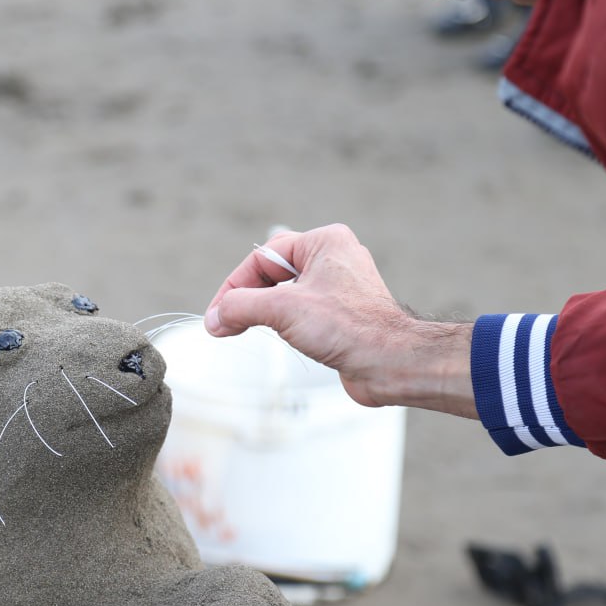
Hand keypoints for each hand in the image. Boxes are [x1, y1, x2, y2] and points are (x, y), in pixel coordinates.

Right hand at [204, 224, 478, 417]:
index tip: (217, 315)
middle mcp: (333, 258)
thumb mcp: (282, 309)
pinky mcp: (341, 314)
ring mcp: (338, 287)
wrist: (391, 364)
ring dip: (265, 313)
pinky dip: (283, 325)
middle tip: (226, 324)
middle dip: (248, 299)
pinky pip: (300, 312)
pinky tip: (281, 339)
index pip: (262, 257)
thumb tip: (214, 317)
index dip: (234, 286)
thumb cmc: (350, 328)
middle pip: (271, 273)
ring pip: (284, 294)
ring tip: (249, 331)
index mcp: (324, 242)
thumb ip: (240, 307)